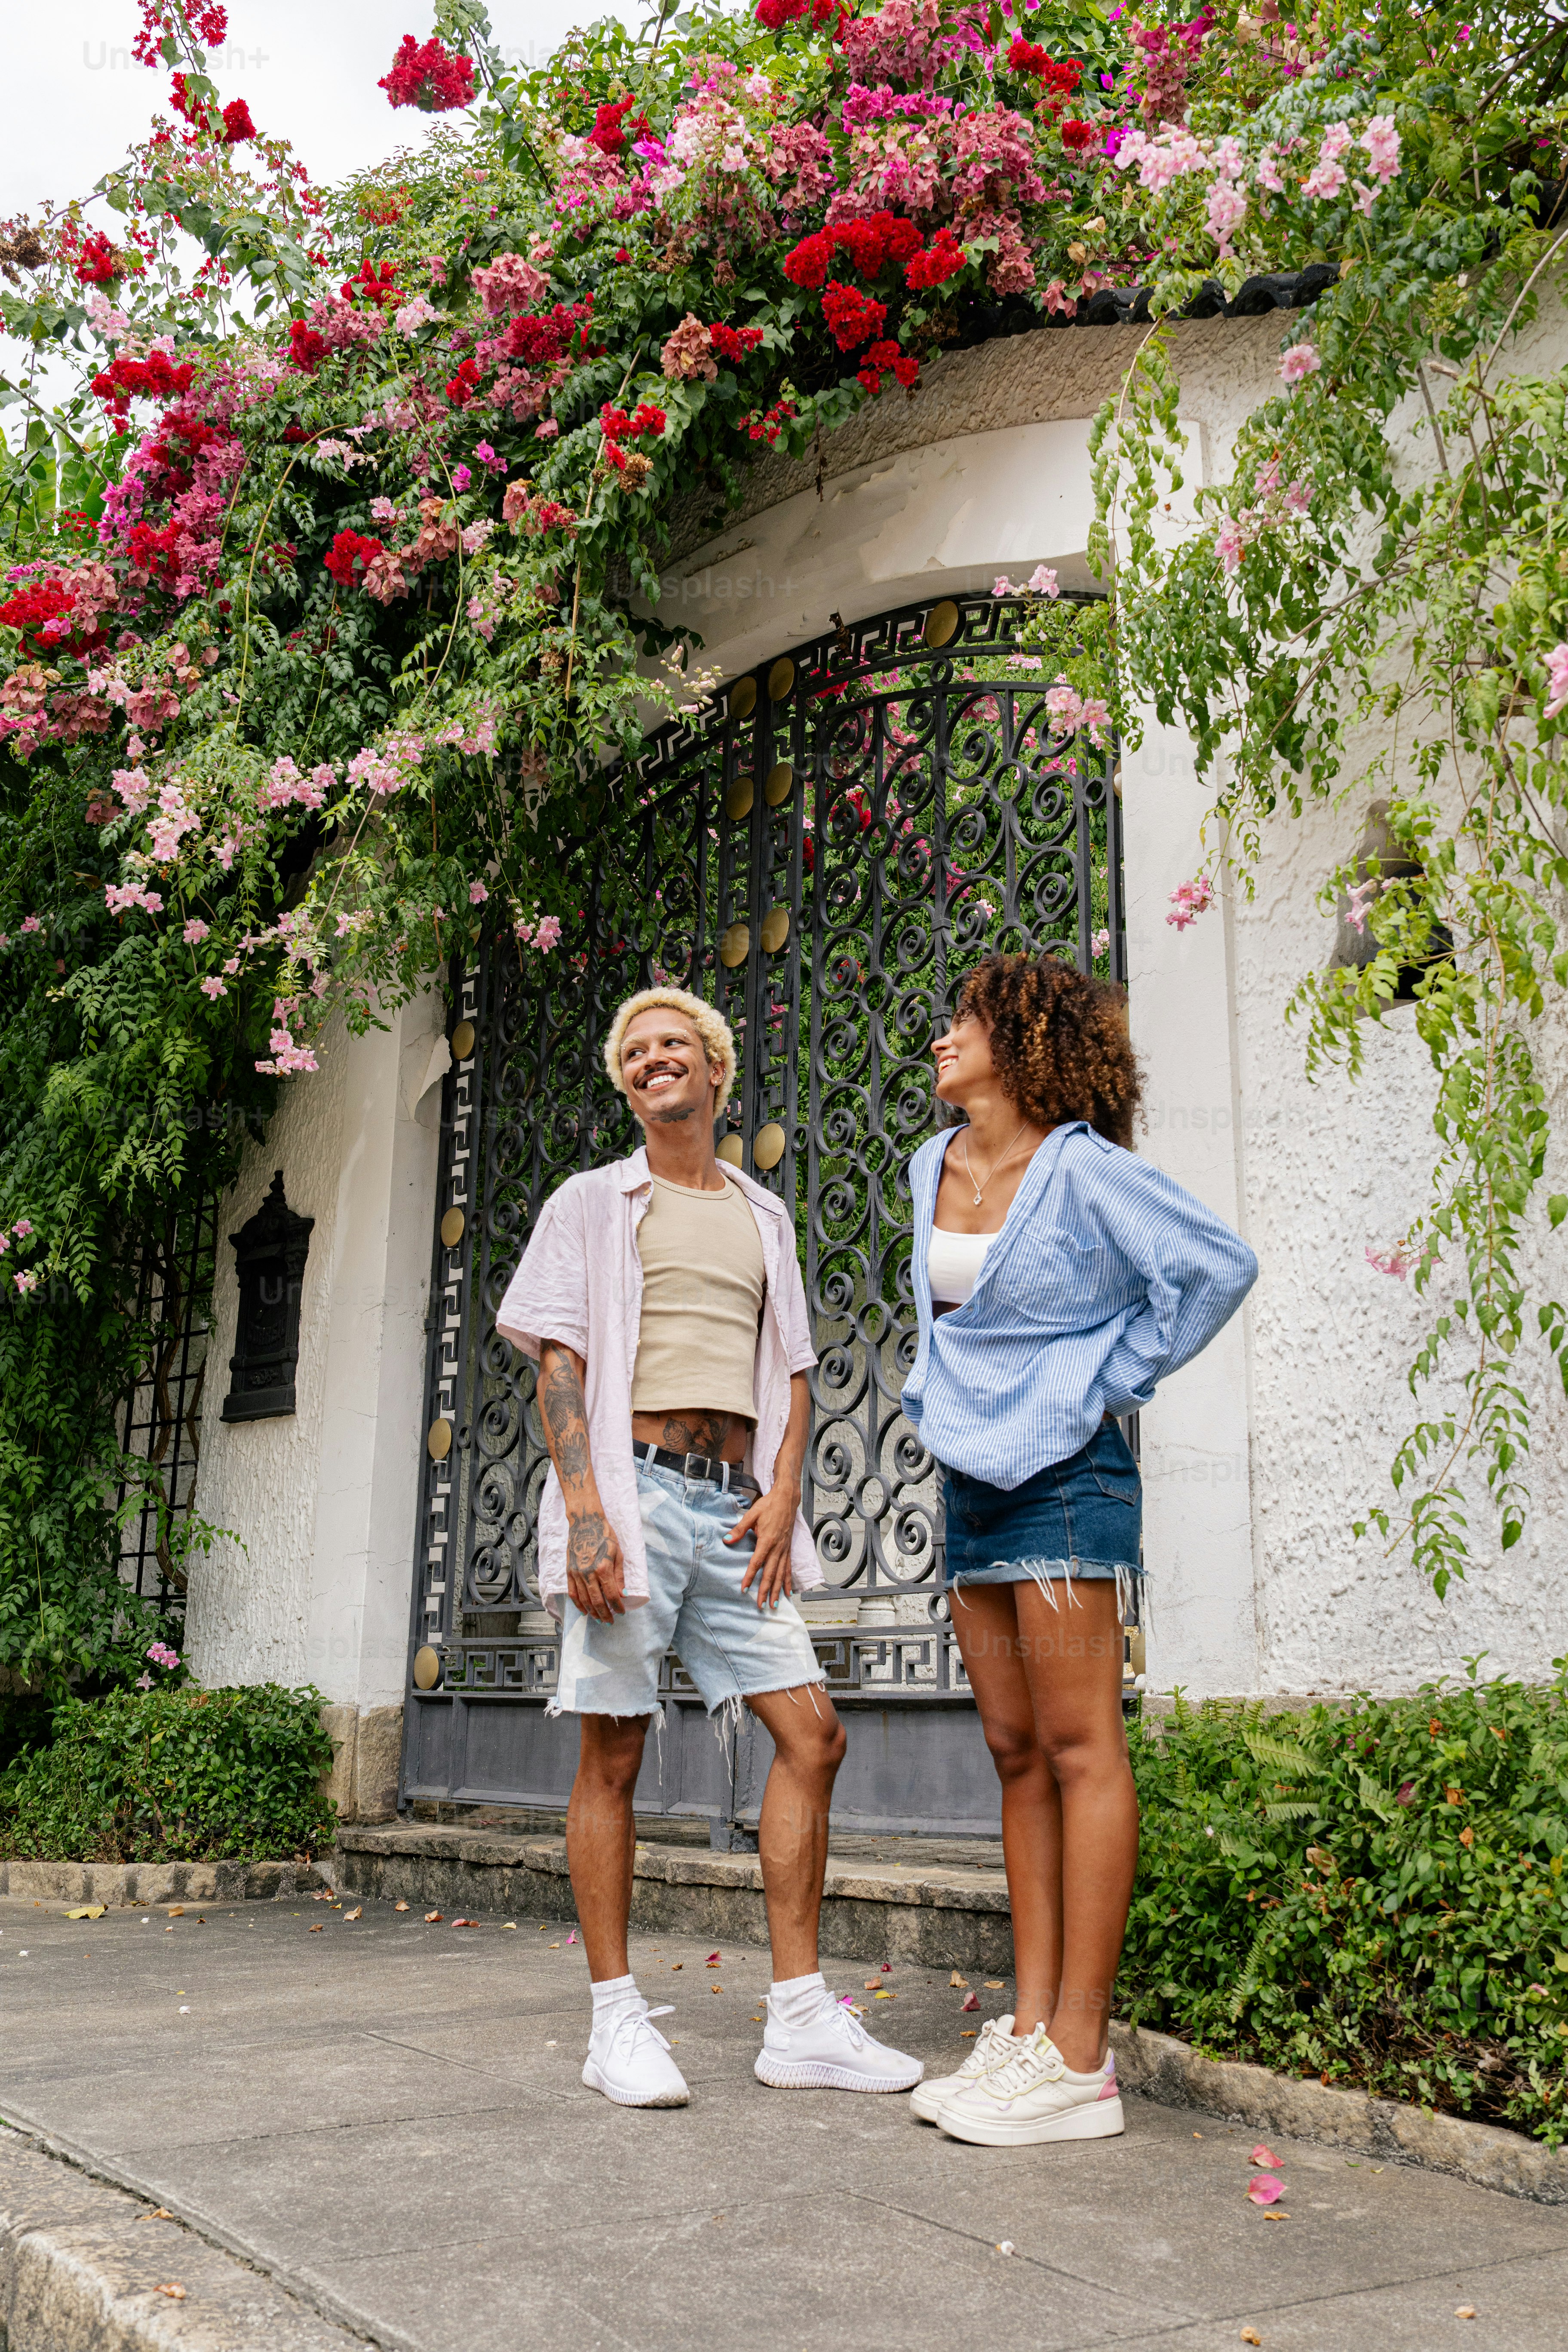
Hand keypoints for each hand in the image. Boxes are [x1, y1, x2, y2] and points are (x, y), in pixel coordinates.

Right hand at [565, 1508, 624, 1621]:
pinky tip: (584, 1610)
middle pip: (597, 1601)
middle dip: (605, 1614)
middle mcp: (588, 1573)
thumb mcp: (618, 1553)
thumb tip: (623, 1594)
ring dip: (592, 1612)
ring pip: (584, 1600)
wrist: (585, 1523)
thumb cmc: (605, 1535)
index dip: (617, 1607)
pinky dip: (578, 1604)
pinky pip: (572, 1593)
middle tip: (610, 1622)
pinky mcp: (569, 1572)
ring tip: (599, 1619)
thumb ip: (619, 1576)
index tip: (621, 1612)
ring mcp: (577, 1573)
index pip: (611, 1595)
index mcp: (603, 1568)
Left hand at [726, 1476, 798, 1608]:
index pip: (756, 1563)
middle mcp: (778, 1548)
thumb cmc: (769, 1505)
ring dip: (777, 1591)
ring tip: (774, 1605)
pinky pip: (789, 1569)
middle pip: (770, 1573)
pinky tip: (788, 1593)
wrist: (787, 1499)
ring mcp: (785, 1550)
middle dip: (765, 1591)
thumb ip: (739, 1529)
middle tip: (760, 1606)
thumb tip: (726, 1540)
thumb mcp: (752, 1514)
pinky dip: (788, 1582)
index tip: (743, 1589)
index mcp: (767, 1540)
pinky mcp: (789, 1549)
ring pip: (781, 1574)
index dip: (749, 1577)